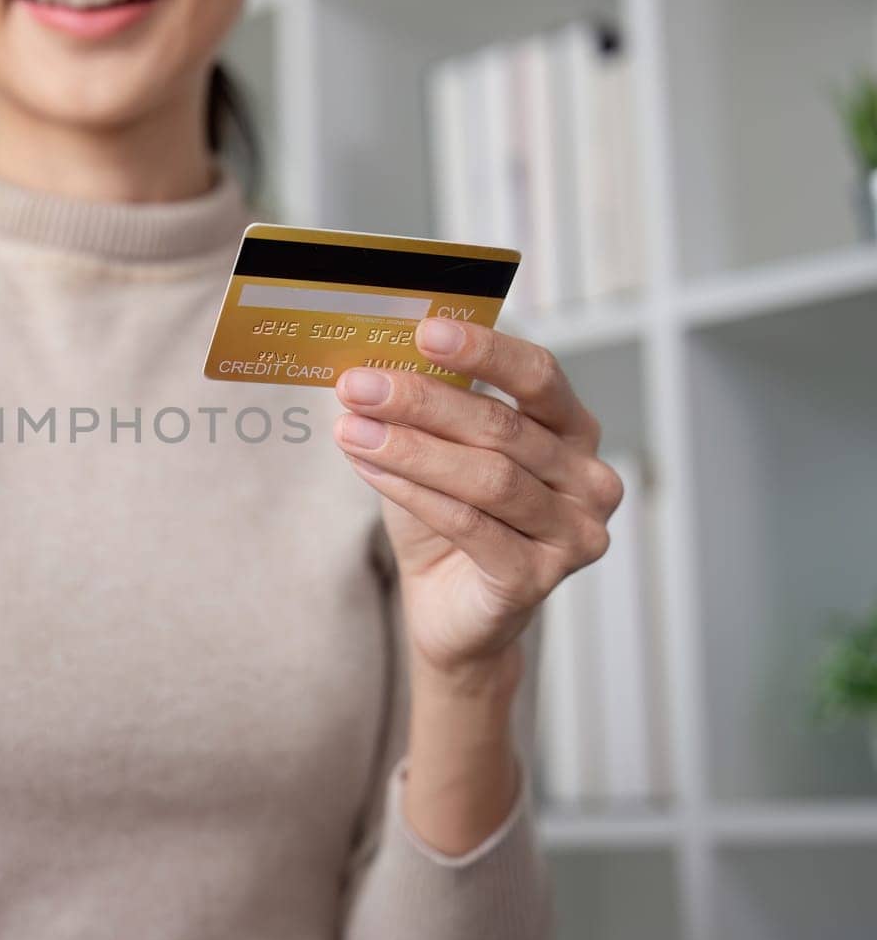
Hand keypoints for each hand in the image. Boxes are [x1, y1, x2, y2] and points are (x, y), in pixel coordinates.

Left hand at [332, 318, 622, 682]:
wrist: (449, 608)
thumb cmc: (448, 517)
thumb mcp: (438, 448)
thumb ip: (427, 405)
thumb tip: (375, 356)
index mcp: (573, 430)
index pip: (539, 376)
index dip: (485, 350)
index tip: (425, 331)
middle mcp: (589, 478)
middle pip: (502, 427)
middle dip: (421, 400)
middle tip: (359, 384)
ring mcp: (573, 533)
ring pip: (487, 477)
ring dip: (409, 447)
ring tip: (351, 428)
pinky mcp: (538, 577)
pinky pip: (469, 525)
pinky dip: (412, 492)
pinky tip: (368, 469)